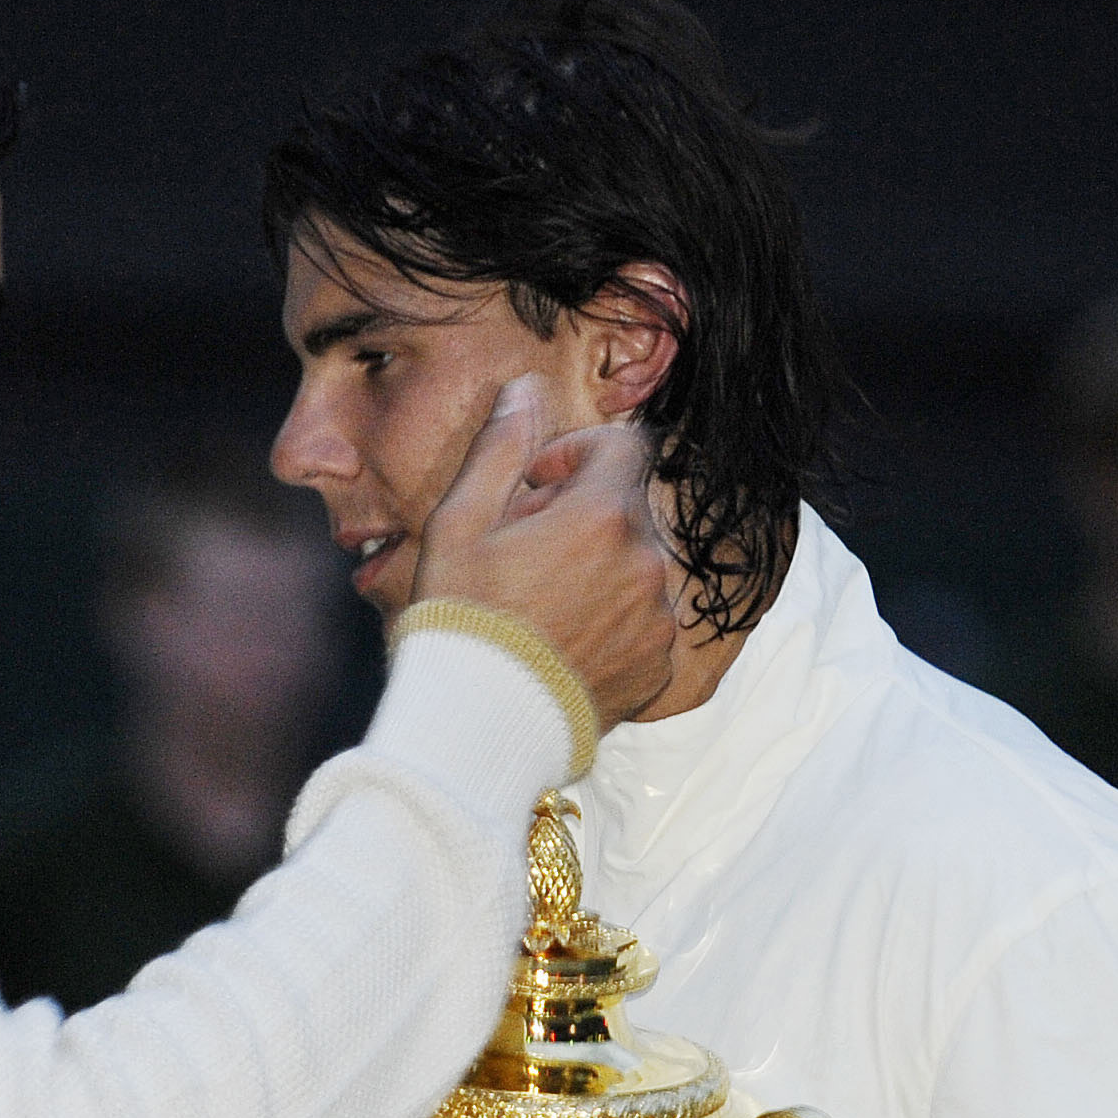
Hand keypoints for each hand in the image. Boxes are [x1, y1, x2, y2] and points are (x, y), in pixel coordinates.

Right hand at [410, 375, 683, 729]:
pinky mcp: (658, 666)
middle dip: (582, 514)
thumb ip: (500, 449)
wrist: (479, 728)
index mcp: (602, 516)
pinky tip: (563, 644)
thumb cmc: (460, 622)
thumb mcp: (459, 525)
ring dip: (600, 567)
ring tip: (542, 604)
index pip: (623, 446)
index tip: (536, 485)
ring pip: (638, 564)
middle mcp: (645, 561)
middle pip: (628, 508)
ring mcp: (657, 618)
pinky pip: (646, 621)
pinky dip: (614, 620)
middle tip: (524, 552)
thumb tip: (523, 389)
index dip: (576, 454)